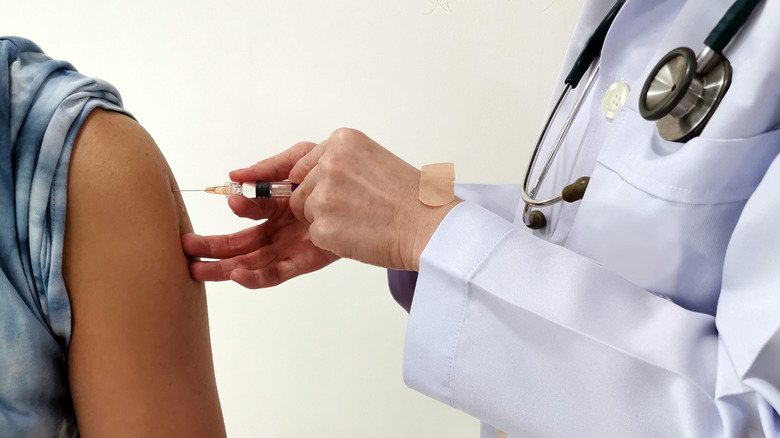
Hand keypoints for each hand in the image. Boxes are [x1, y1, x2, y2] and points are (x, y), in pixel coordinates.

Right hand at [182, 142, 339, 288]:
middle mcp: (283, 227)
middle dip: (213, 246)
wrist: (390, 203)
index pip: (250, 209)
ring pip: (252, 260)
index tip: (228, 200)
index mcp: (281, 204)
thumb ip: (272, 167)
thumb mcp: (307, 159)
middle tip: (185, 248)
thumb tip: (235, 176)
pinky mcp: (307, 262)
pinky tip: (237, 274)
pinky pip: (277, 272)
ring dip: (224, 265)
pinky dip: (256, 276)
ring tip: (197, 269)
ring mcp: (293, 246)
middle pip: (242, 241)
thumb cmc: (349, 176)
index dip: (237, 207)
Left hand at [286, 128, 459, 270]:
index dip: (313, 182)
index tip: (322, 189)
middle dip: (321, 203)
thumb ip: (342, 163)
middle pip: (303, 190)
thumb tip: (311, 177)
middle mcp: (330, 164)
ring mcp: (324, 196)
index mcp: (343, 142)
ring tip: (362, 221)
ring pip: (307, 213)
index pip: (304, 164)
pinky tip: (361, 234)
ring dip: (327, 221)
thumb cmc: (412, 198)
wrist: (430, 226)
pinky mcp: (323, 227)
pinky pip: (316, 236)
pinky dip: (334, 241)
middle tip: (356, 210)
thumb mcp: (375, 160)